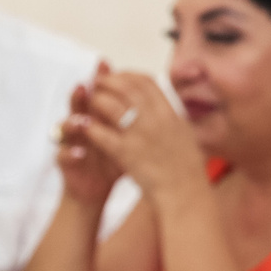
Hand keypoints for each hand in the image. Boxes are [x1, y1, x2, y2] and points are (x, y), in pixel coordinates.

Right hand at [52, 68, 123, 209]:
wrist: (95, 190)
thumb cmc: (111, 162)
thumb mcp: (124, 137)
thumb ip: (130, 114)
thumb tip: (150, 89)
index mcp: (94, 118)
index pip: (94, 94)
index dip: (98, 80)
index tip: (104, 64)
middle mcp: (79, 128)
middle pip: (76, 106)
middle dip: (79, 96)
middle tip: (84, 86)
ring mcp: (69, 144)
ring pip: (64, 128)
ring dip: (72, 123)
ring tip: (81, 121)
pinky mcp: (65, 164)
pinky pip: (63, 156)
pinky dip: (70, 154)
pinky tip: (79, 153)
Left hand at [68, 69, 204, 198]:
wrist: (186, 195)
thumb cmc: (187, 170)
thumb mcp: (184, 135)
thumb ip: (171, 118)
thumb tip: (164, 104)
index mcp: (170, 114)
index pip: (147, 82)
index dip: (128, 75)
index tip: (118, 76)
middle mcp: (156, 120)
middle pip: (126, 88)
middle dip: (108, 81)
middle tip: (96, 82)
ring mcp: (141, 136)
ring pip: (111, 106)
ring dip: (96, 100)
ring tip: (88, 102)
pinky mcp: (127, 154)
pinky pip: (102, 134)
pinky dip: (90, 126)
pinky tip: (83, 124)